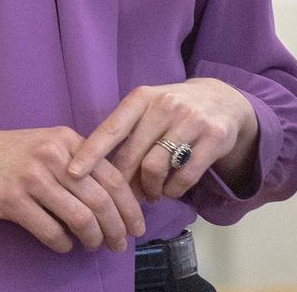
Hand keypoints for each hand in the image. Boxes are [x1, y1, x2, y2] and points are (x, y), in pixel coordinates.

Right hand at [0, 125, 145, 252]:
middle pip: (100, 199)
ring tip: (94, 246)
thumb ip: (76, 161)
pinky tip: (64, 245)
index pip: (111, 175)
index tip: (137, 225)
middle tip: (120, 244)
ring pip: (80, 218)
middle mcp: (52, 155)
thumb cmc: (7, 153)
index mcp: (65, 139)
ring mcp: (32, 178)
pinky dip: (63, 245)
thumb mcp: (46, 144)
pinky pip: (51, 232)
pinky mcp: (13, 201)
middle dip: (117, 228)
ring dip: (93, 239)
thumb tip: (112, 196)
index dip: (129, 205)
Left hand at [66, 78, 258, 201]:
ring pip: (156, 168)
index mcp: (142, 97)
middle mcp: (164, 105)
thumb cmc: (173, 109)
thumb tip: (100, 174)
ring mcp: (190, 120)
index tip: (73, 173)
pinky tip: (170, 190)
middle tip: (123, 198)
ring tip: (151, 194)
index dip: (91, 152)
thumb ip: (128, 135)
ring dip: (150, 189)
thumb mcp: (148, 109)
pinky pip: (184, 177)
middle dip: (123, 183)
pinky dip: (173, 191)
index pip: (111, 128)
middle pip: (132, 155)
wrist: (223, 100)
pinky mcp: (213, 137)